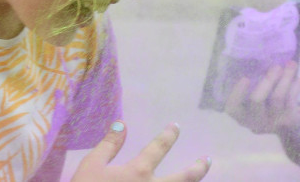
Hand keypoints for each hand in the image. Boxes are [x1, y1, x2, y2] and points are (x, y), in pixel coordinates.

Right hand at [72, 122, 210, 181]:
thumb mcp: (92, 164)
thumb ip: (109, 145)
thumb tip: (122, 123)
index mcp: (138, 171)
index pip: (158, 148)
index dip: (168, 136)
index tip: (176, 127)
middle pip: (184, 178)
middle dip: (197, 168)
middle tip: (207, 159)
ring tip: (201, 177)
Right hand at [225, 61, 299, 134]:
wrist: (285, 128)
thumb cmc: (262, 106)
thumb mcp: (251, 101)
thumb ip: (249, 86)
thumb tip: (256, 59)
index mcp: (240, 114)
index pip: (233, 105)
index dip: (237, 92)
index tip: (245, 78)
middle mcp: (253, 121)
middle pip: (256, 100)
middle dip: (267, 81)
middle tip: (276, 66)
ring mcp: (271, 122)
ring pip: (277, 97)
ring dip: (285, 79)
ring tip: (291, 65)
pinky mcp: (288, 121)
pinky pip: (290, 101)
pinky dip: (295, 87)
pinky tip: (299, 78)